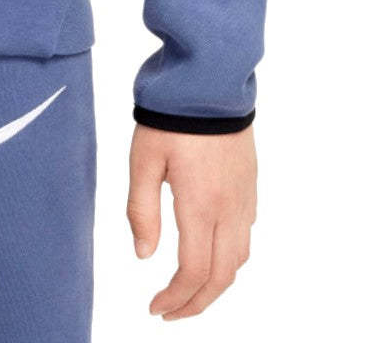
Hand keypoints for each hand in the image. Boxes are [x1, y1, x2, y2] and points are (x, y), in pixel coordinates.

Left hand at [127, 124, 256, 320]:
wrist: (210, 79)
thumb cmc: (172, 116)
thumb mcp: (143, 160)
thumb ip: (142, 210)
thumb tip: (144, 255)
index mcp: (201, 206)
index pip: (193, 272)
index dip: (175, 299)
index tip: (155, 308)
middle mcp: (230, 209)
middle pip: (222, 277)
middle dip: (196, 303)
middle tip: (170, 312)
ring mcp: (244, 198)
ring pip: (239, 260)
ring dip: (215, 284)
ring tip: (189, 290)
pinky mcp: (250, 185)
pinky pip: (246, 235)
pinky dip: (229, 258)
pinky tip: (209, 251)